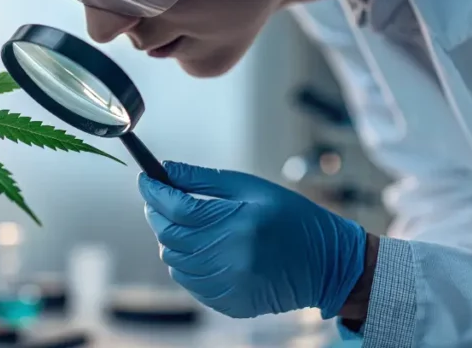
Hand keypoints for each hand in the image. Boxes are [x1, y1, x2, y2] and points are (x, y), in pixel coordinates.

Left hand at [138, 161, 367, 318]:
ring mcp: (230, 284)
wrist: (327, 264)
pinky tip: (198, 249)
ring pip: (174, 261)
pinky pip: (188, 282)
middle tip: (159, 199)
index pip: (178, 207)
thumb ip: (205, 179)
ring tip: (183, 225)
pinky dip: (184, 264)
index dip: (154, 191)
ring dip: (170, 240)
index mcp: (239, 222)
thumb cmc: (291, 218)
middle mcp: (232, 257)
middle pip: (170, 236)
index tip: (145, 179)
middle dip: (157, 213)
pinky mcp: (230, 302)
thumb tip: (166, 168)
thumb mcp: (252, 188)